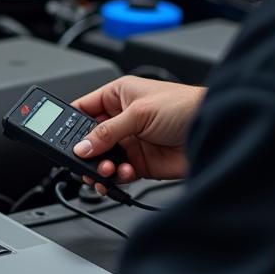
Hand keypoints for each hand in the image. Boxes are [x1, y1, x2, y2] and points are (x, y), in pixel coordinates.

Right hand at [71, 76, 204, 193]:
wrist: (216, 130)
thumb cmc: (185, 106)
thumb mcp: (139, 113)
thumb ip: (108, 131)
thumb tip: (82, 145)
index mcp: (118, 96)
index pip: (83, 109)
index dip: (69, 124)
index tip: (58, 139)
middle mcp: (122, 119)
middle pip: (89, 139)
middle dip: (85, 151)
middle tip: (83, 160)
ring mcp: (131, 142)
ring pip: (102, 159)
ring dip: (100, 167)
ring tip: (107, 169)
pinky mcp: (141, 163)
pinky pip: (118, 173)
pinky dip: (116, 177)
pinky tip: (123, 173)